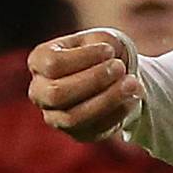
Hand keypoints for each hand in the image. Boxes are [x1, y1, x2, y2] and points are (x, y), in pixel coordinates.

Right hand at [27, 29, 142, 141]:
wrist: (114, 73)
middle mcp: (40, 92)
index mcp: (39, 62)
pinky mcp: (78, 133)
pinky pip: (94, 129)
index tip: (109, 50)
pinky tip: (133, 98)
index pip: (52, 64)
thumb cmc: (102, 52)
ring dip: (107, 100)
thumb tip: (106, 66)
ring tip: (133, 83)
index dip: (83, 58)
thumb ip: (99, 45)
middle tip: (120, 68)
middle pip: (57, 93)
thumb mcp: (100, 38)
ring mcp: (55, 116)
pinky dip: (117, 113)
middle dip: (93, 80)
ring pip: (73, 117)